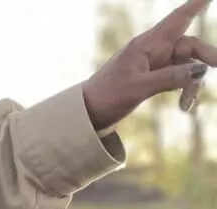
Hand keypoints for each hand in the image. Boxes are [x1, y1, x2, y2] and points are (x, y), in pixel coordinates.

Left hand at [83, 0, 216, 131]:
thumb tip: (200, 71)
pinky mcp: (153, 77)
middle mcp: (152, 50)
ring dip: (192, 83)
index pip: (178, 18)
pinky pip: (179, 77)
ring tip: (186, 106)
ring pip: (187, 64)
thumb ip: (169, 78)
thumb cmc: (106, 96)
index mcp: (146, 45)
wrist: (87, 114)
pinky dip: (185, 89)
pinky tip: (185, 106)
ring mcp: (154, 63)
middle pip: (189, 45)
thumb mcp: (138, 88)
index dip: (197, 4)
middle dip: (206, 56)